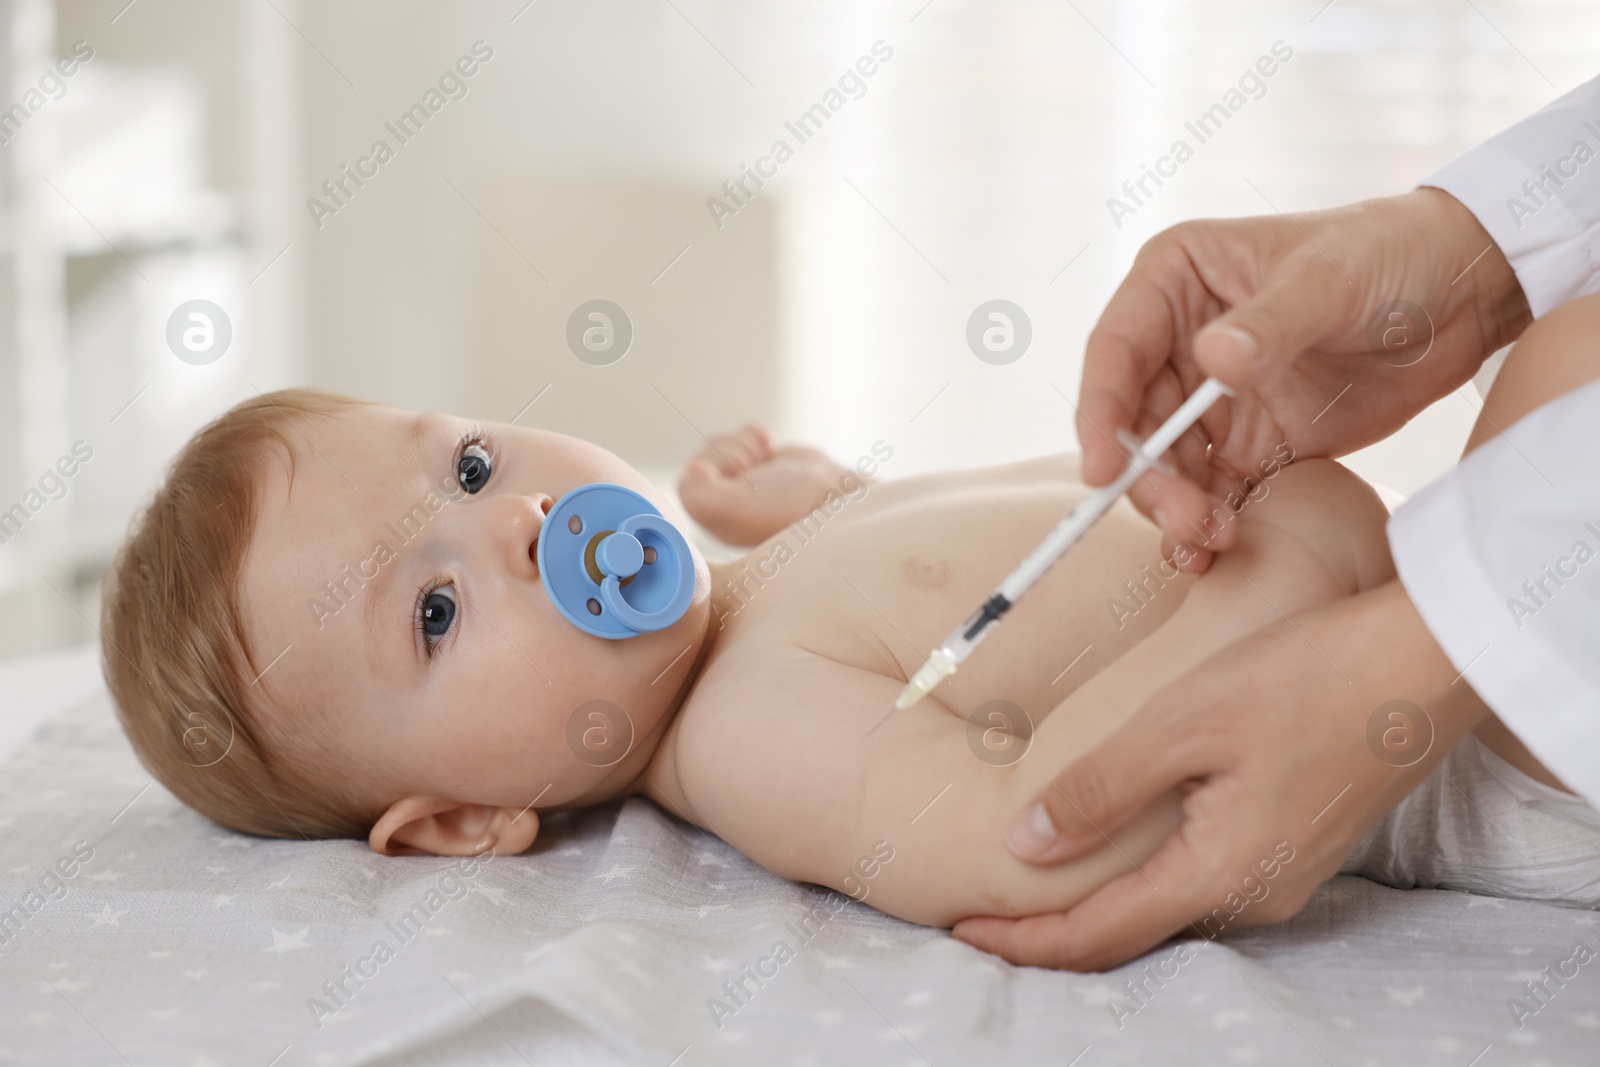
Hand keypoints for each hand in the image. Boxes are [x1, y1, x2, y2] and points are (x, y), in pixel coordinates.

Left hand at [676, 424, 855, 545]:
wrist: (838, 499)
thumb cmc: (790, 509)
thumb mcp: (736, 509)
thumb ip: (699, 495)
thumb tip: (692, 469)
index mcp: (710, 521)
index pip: (690, 477)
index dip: (716, 469)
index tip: (741, 480)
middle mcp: (721, 505)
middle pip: (706, 453)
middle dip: (736, 454)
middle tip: (761, 475)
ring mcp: (740, 484)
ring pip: (723, 442)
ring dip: (748, 446)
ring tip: (769, 468)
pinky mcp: (758, 465)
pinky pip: (742, 435)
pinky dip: (758, 437)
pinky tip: (771, 453)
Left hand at [951, 580, 1489, 970]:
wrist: (1426, 661)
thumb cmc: (1305, 676)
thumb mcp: (1184, 723)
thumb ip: (1100, 790)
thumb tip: (1024, 848)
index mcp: (1220, 874)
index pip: (1098, 935)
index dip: (1022, 940)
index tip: (957, 929)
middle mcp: (1254, 893)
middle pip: (1131, 934)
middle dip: (1050, 932)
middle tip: (976, 913)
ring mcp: (1282, 871)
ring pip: (1166, 908)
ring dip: (1095, 905)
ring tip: (1031, 885)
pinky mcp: (1295, 840)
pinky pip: (1200, 878)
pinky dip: (1141, 877)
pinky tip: (1114, 845)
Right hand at [1079, 187, 1529, 571]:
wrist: (1461, 295)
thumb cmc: (1386, 254)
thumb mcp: (1328, 279)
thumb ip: (1270, 324)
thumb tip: (1211, 361)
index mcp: (1174, 280)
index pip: (1115, 350)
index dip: (1100, 411)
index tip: (1104, 469)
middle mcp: (1179, 342)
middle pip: (1134, 422)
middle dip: (1148, 476)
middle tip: (1183, 517)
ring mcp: (1211, 398)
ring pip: (1165, 465)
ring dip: (1177, 507)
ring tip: (1211, 537)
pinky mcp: (1249, 443)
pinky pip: (1209, 491)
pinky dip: (1204, 524)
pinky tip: (1211, 551)